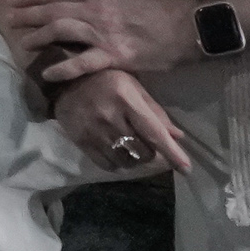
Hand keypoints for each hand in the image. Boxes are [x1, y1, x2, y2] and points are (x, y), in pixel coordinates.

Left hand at [1, 0, 199, 85]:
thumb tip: (78, 4)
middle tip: (10, 20)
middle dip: (29, 15)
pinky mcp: (115, 56)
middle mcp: (96, 9)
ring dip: (39, 36)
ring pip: (61, 30)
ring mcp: (104, 32)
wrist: (186, 25)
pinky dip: (62, 68)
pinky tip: (47, 73)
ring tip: (23, 44)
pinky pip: (82, 62)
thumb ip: (100, 0)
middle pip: (54, 10)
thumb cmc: (158, 10)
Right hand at [51, 64, 190, 176]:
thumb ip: (155, 111)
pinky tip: (115, 149)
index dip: (172, 152)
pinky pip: (108, 165)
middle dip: (150, 152)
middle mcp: (110, 117)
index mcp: (126, 99)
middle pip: (142, 151)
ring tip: (130, 145)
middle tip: (146, 142)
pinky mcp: (81, 142)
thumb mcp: (132, 87)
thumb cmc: (105, 80)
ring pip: (126, 161)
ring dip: (134, 158)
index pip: (153, 132)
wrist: (63, 81)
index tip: (186, 170)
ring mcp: (94, 131)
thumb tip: (177, 136)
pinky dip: (117, 162)